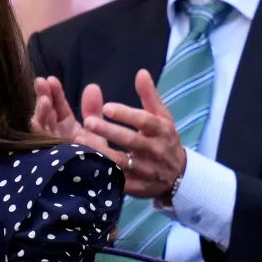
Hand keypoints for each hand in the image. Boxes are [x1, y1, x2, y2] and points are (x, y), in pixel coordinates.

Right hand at [32, 76, 112, 152]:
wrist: (98, 184)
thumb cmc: (97, 158)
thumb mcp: (97, 131)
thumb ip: (94, 110)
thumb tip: (93, 86)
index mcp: (67, 127)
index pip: (58, 105)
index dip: (55, 93)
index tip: (52, 79)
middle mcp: (56, 134)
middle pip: (46, 112)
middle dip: (43, 97)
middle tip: (40, 82)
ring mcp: (49, 146)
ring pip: (40, 126)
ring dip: (40, 112)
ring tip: (45, 100)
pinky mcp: (46, 157)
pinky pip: (40, 143)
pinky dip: (39, 131)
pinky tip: (38, 121)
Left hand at [83, 69, 184, 198]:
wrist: (180, 177)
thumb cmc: (165, 140)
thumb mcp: (162, 117)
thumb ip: (149, 96)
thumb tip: (140, 72)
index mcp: (162, 131)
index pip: (145, 121)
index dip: (127, 114)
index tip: (107, 107)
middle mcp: (155, 151)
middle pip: (131, 142)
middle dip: (110, 132)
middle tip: (88, 122)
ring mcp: (147, 171)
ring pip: (123, 163)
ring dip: (102, 154)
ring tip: (81, 142)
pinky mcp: (138, 188)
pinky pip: (119, 183)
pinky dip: (104, 175)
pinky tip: (86, 166)